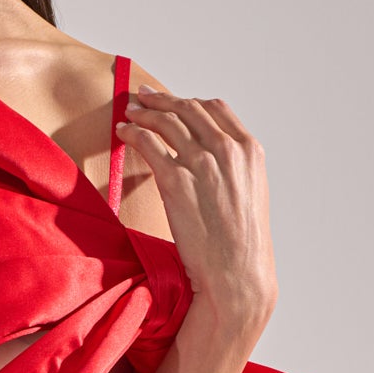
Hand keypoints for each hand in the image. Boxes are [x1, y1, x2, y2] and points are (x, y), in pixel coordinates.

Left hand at [118, 90, 276, 360]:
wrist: (237, 274)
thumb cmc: (241, 248)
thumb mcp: (250, 199)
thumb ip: (234, 173)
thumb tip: (215, 168)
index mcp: (249, 151)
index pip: (216, 109)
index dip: (191, 102)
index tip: (175, 101)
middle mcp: (227, 150)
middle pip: (189, 109)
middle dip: (163, 100)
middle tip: (143, 97)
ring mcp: (202, 163)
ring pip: (167, 121)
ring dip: (145, 112)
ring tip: (130, 112)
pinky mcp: (176, 180)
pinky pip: (149, 144)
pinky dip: (133, 133)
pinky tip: (123, 132)